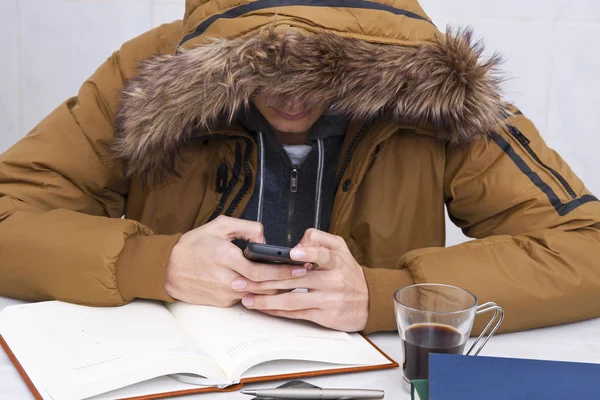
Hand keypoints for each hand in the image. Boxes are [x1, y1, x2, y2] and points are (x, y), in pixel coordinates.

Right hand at [165, 216, 308, 306]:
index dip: (281, 271)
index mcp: (224, 258)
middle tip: (304, 276)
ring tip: (293, 280)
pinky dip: (260, 293)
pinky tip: (273, 287)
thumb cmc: (192, 246)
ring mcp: (224, 293)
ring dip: (276, 289)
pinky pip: (246, 298)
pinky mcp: (222, 303)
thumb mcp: (218, 226)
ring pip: (257, 294)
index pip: (258, 270)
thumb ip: (245, 228)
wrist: (166, 269)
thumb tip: (264, 239)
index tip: (298, 267)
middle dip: (286, 281)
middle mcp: (225, 279)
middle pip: (262, 285)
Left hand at [233, 229, 368, 331]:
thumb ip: (320, 239)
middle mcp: (333, 281)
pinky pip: (296, 313)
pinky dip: (277, 311)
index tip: (292, 253)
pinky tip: (263, 308)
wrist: (370, 301)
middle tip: (243, 279)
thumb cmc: (349, 273)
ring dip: (266, 300)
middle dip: (265, 279)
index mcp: (336, 261)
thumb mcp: (341, 248)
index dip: (308, 253)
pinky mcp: (324, 316)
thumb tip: (298, 243)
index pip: (323, 254)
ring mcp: (328, 300)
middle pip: (296, 279)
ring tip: (246, 297)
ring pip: (292, 299)